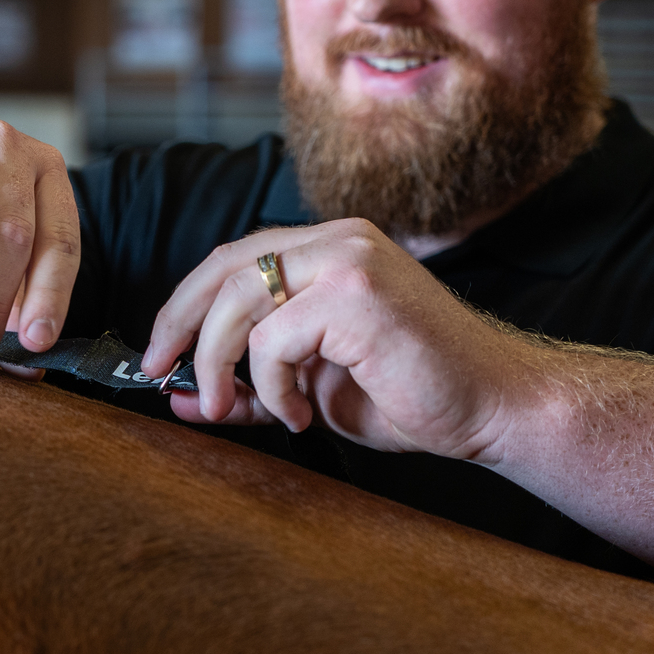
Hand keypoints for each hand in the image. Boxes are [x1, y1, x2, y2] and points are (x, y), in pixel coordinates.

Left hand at [140, 219, 538, 463]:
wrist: (494, 406)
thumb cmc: (411, 393)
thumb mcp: (312, 389)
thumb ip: (250, 384)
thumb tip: (179, 397)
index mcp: (330, 248)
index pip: (234, 258)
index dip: (184, 303)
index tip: (158, 352)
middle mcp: (338, 240)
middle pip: (225, 269)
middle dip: (180, 325)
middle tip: (163, 374)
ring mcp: (349, 261)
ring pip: (240, 301)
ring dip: (222, 363)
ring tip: (242, 406)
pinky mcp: (357, 295)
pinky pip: (275, 339)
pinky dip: (272, 385)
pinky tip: (301, 412)